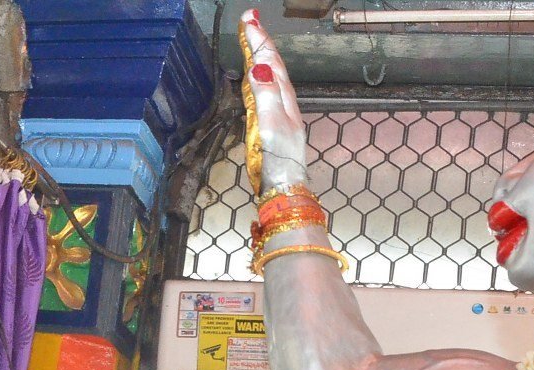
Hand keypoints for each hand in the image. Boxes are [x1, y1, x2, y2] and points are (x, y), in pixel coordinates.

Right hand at [240, 10, 308, 192]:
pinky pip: (267, 91)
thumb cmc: (277, 158)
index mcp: (283, 97)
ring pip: (271, 76)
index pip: (270, 61)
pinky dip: (260, 76)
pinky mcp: (274, 124)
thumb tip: (258, 66)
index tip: (249, 18)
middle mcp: (284, 101)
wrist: (284, 187)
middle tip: (249, 21)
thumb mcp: (270, 124)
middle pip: (272, 64)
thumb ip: (264, 94)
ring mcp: (280, 113)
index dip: (260, 40)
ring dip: (261, 55)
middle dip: (261, 42)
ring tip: (253, 39)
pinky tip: (258, 79)